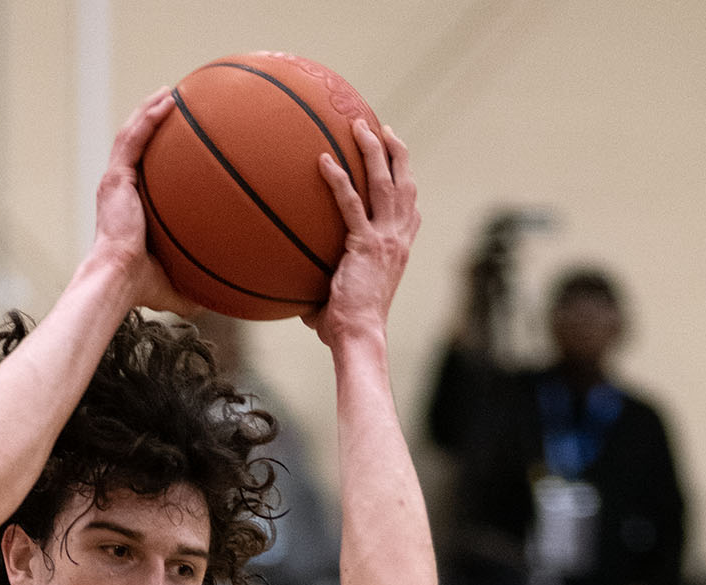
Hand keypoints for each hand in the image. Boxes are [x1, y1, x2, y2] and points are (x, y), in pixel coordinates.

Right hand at [91, 88, 196, 314]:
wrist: (118, 279)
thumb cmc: (140, 286)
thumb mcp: (176, 285)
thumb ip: (195, 288)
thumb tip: (221, 302)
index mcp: (131, 209)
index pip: (144, 174)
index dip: (158, 156)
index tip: (180, 144)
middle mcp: (121, 191)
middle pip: (137, 147)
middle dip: (153, 124)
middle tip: (177, 108)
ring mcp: (116, 182)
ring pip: (132, 135)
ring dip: (150, 111)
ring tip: (172, 94)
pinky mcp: (115, 178)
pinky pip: (133, 138)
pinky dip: (149, 117)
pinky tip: (168, 100)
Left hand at [308, 122, 420, 349]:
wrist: (359, 337)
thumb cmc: (346, 328)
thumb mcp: (340, 298)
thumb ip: (324, 283)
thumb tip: (295, 288)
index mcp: (399, 251)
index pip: (411, 212)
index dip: (407, 185)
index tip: (398, 163)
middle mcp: (398, 240)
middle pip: (405, 185)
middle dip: (396, 153)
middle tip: (382, 129)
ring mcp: (386, 239)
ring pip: (386, 183)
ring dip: (374, 151)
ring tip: (360, 125)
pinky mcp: (366, 244)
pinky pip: (351, 204)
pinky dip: (338, 180)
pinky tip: (323, 161)